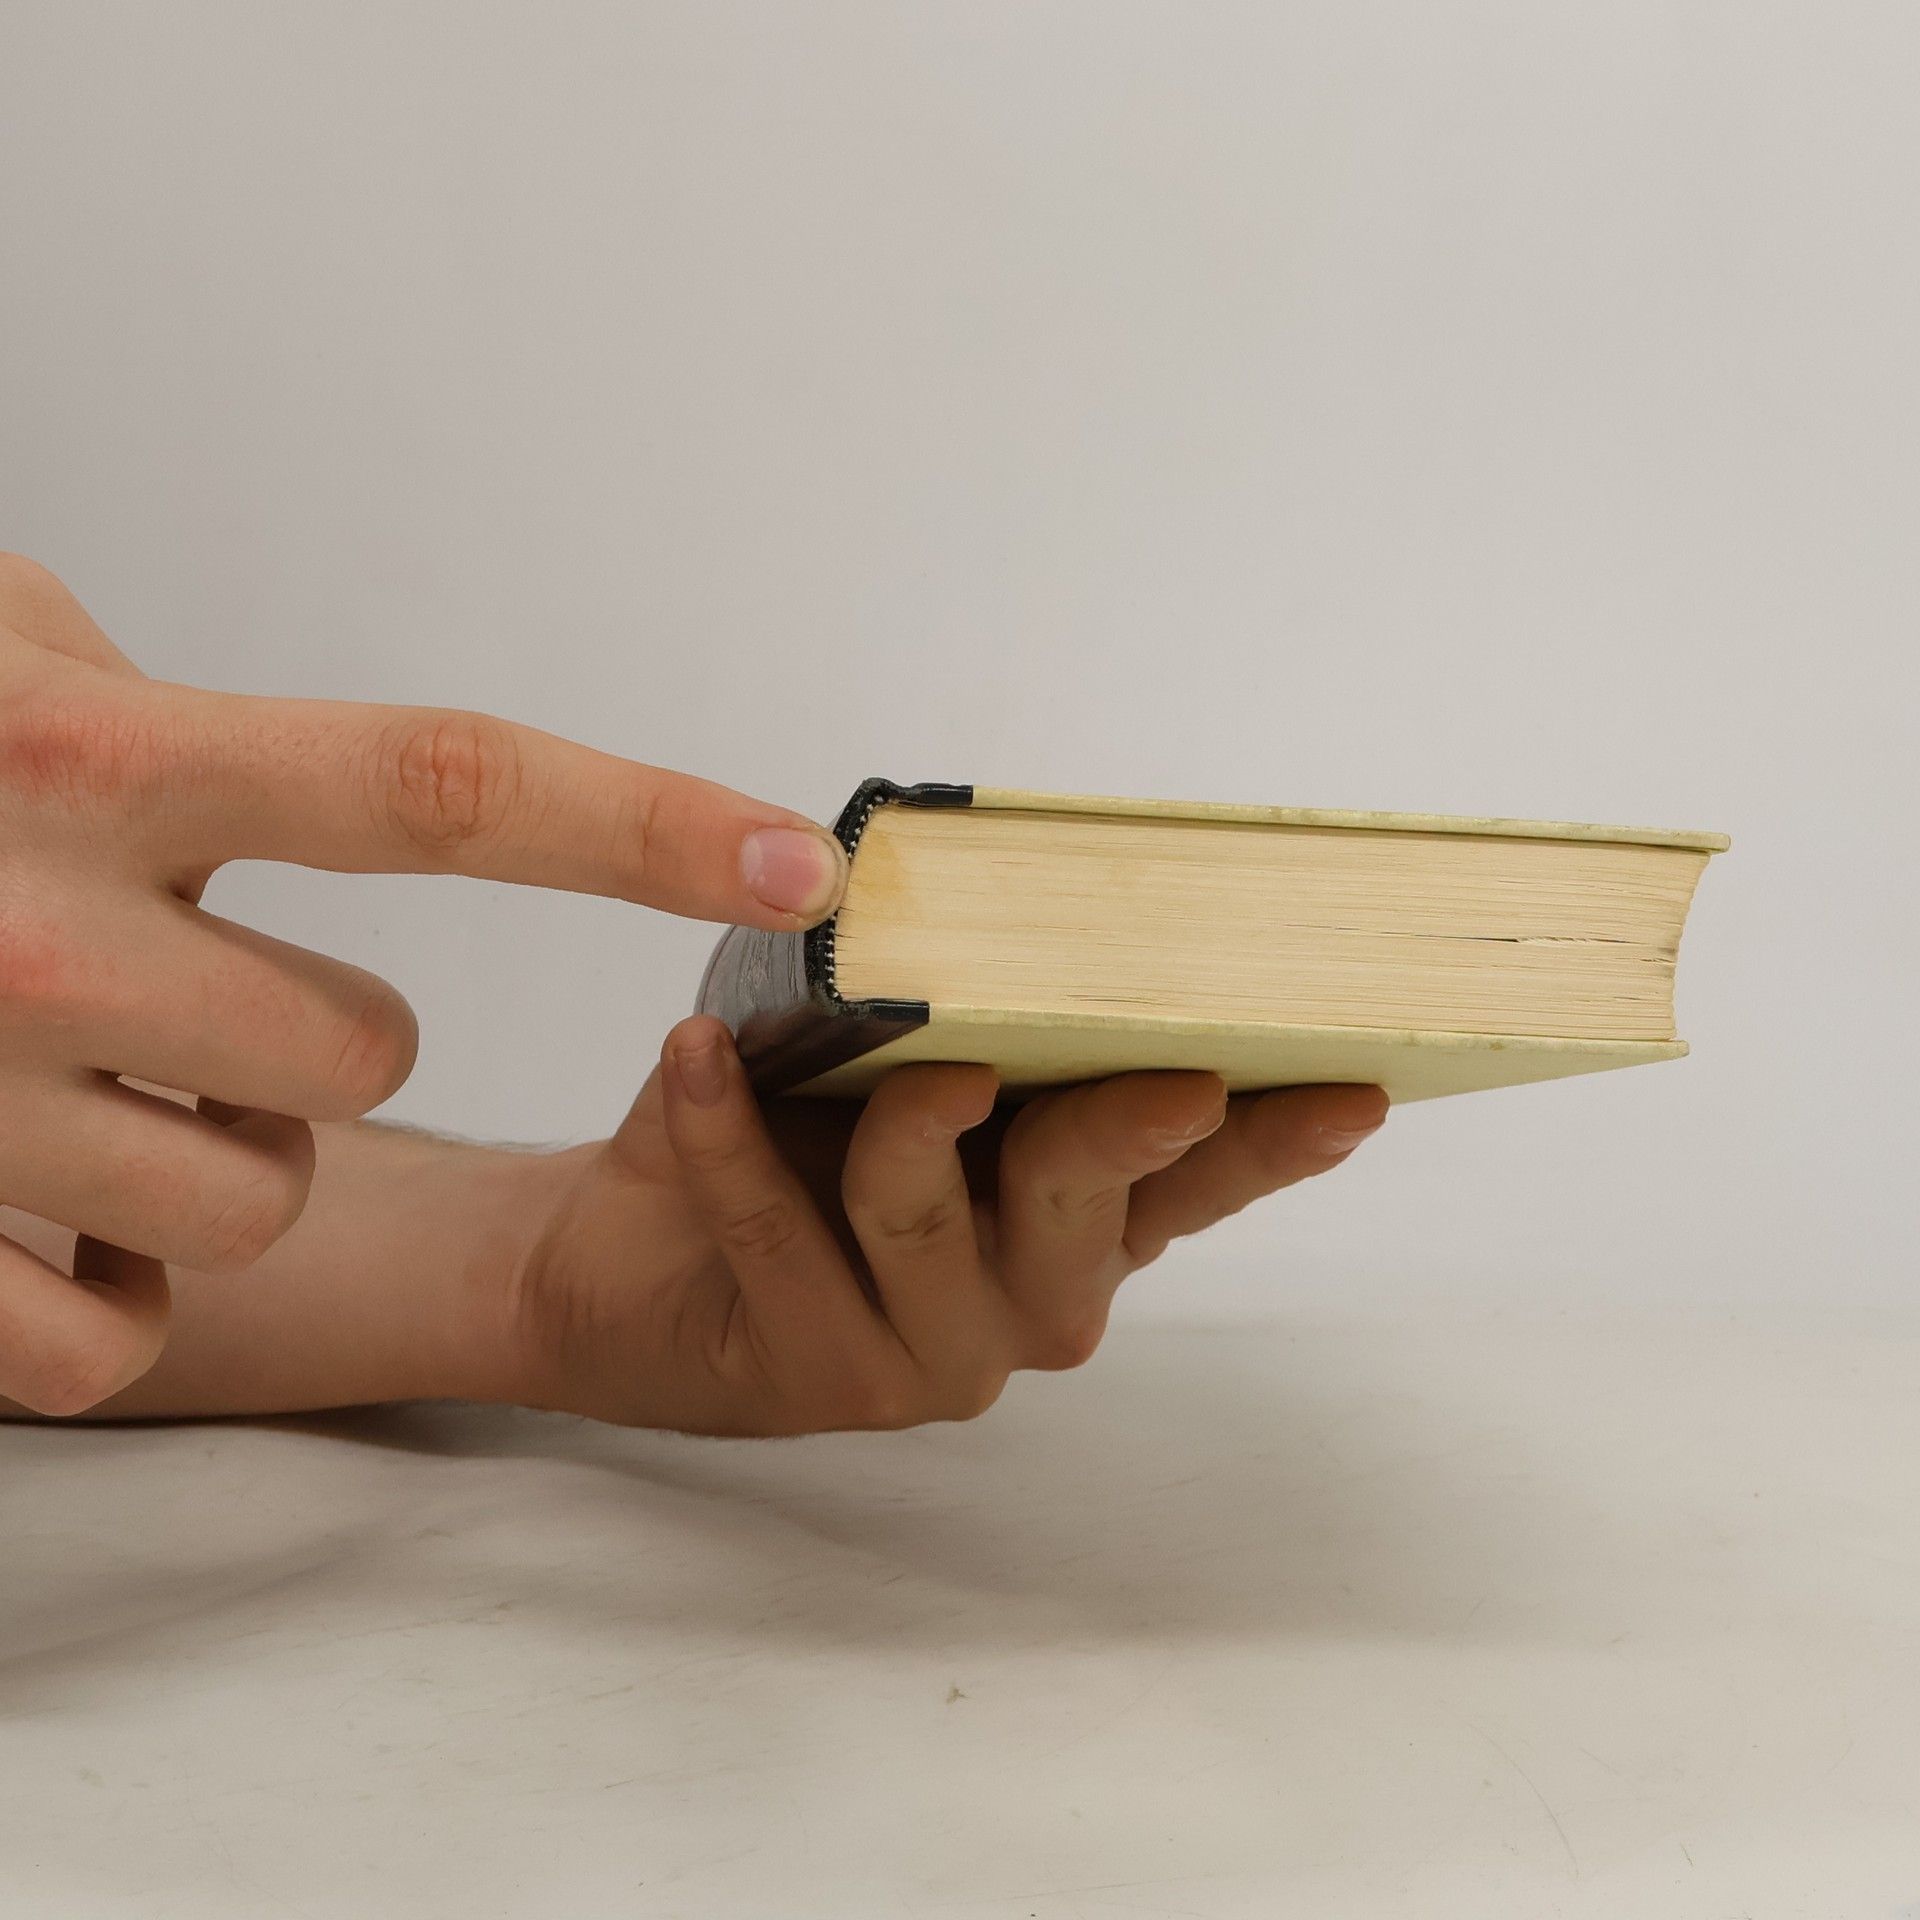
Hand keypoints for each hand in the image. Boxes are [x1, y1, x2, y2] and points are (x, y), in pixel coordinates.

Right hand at [0, 556, 846, 1413]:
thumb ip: (144, 705)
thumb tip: (357, 767)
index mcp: (86, 752)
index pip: (438, 784)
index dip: (639, 822)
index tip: (804, 860)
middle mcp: (33, 927)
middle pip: (360, 1050)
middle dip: (314, 1040)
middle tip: (179, 990)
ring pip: (256, 1190)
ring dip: (206, 1147)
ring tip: (65, 1076)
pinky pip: (124, 1325)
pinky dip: (98, 1272)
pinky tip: (1, 1189)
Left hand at [507, 1017, 1387, 1434]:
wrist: (640, 1256)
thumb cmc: (795, 1140)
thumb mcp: (895, 1071)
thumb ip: (972, 1028)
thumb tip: (1005, 925)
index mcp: (1082, 1221)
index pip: (1201, 1180)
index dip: (1277, 1141)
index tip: (1355, 1090)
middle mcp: (1036, 1299)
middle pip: (1091, 1194)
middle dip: (1117, 1119)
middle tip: (1162, 1071)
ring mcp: (935, 1352)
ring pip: (925, 1209)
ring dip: (881, 1111)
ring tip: (815, 1044)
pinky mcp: (821, 1374)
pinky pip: (776, 1230)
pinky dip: (724, 1132)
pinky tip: (694, 1058)